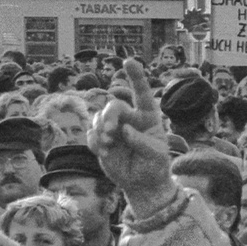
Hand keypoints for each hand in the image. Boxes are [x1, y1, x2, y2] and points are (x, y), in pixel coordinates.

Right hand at [91, 60, 179, 220]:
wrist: (142, 184)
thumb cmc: (155, 166)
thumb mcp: (156, 155)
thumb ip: (142, 142)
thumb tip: (125, 130)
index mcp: (147, 117)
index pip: (142, 93)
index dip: (136, 77)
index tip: (129, 61)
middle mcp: (129, 119)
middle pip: (113, 106)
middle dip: (108, 116)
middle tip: (109, 132)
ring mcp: (114, 129)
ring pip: (99, 118)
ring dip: (99, 130)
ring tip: (107, 146)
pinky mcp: (102, 141)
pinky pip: (91, 134)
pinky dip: (94, 141)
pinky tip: (103, 152)